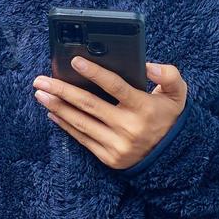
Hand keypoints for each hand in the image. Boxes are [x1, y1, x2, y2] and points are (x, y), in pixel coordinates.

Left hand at [32, 58, 186, 169]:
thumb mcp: (178, 94)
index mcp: (143, 108)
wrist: (171, 157)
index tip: (74, 60)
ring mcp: (117, 145)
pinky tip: (53, 113)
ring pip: (81, 122)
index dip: (94, 73)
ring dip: (57, 107)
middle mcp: (128, 127)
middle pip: (89, 105)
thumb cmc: (168, 117)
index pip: (115, 86)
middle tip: (41, 79)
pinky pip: (82, 139)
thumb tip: (148, 66)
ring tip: (40, 93)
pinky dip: (65, 125)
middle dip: (62, 90)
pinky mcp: (108, 158)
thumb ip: (170, 75)